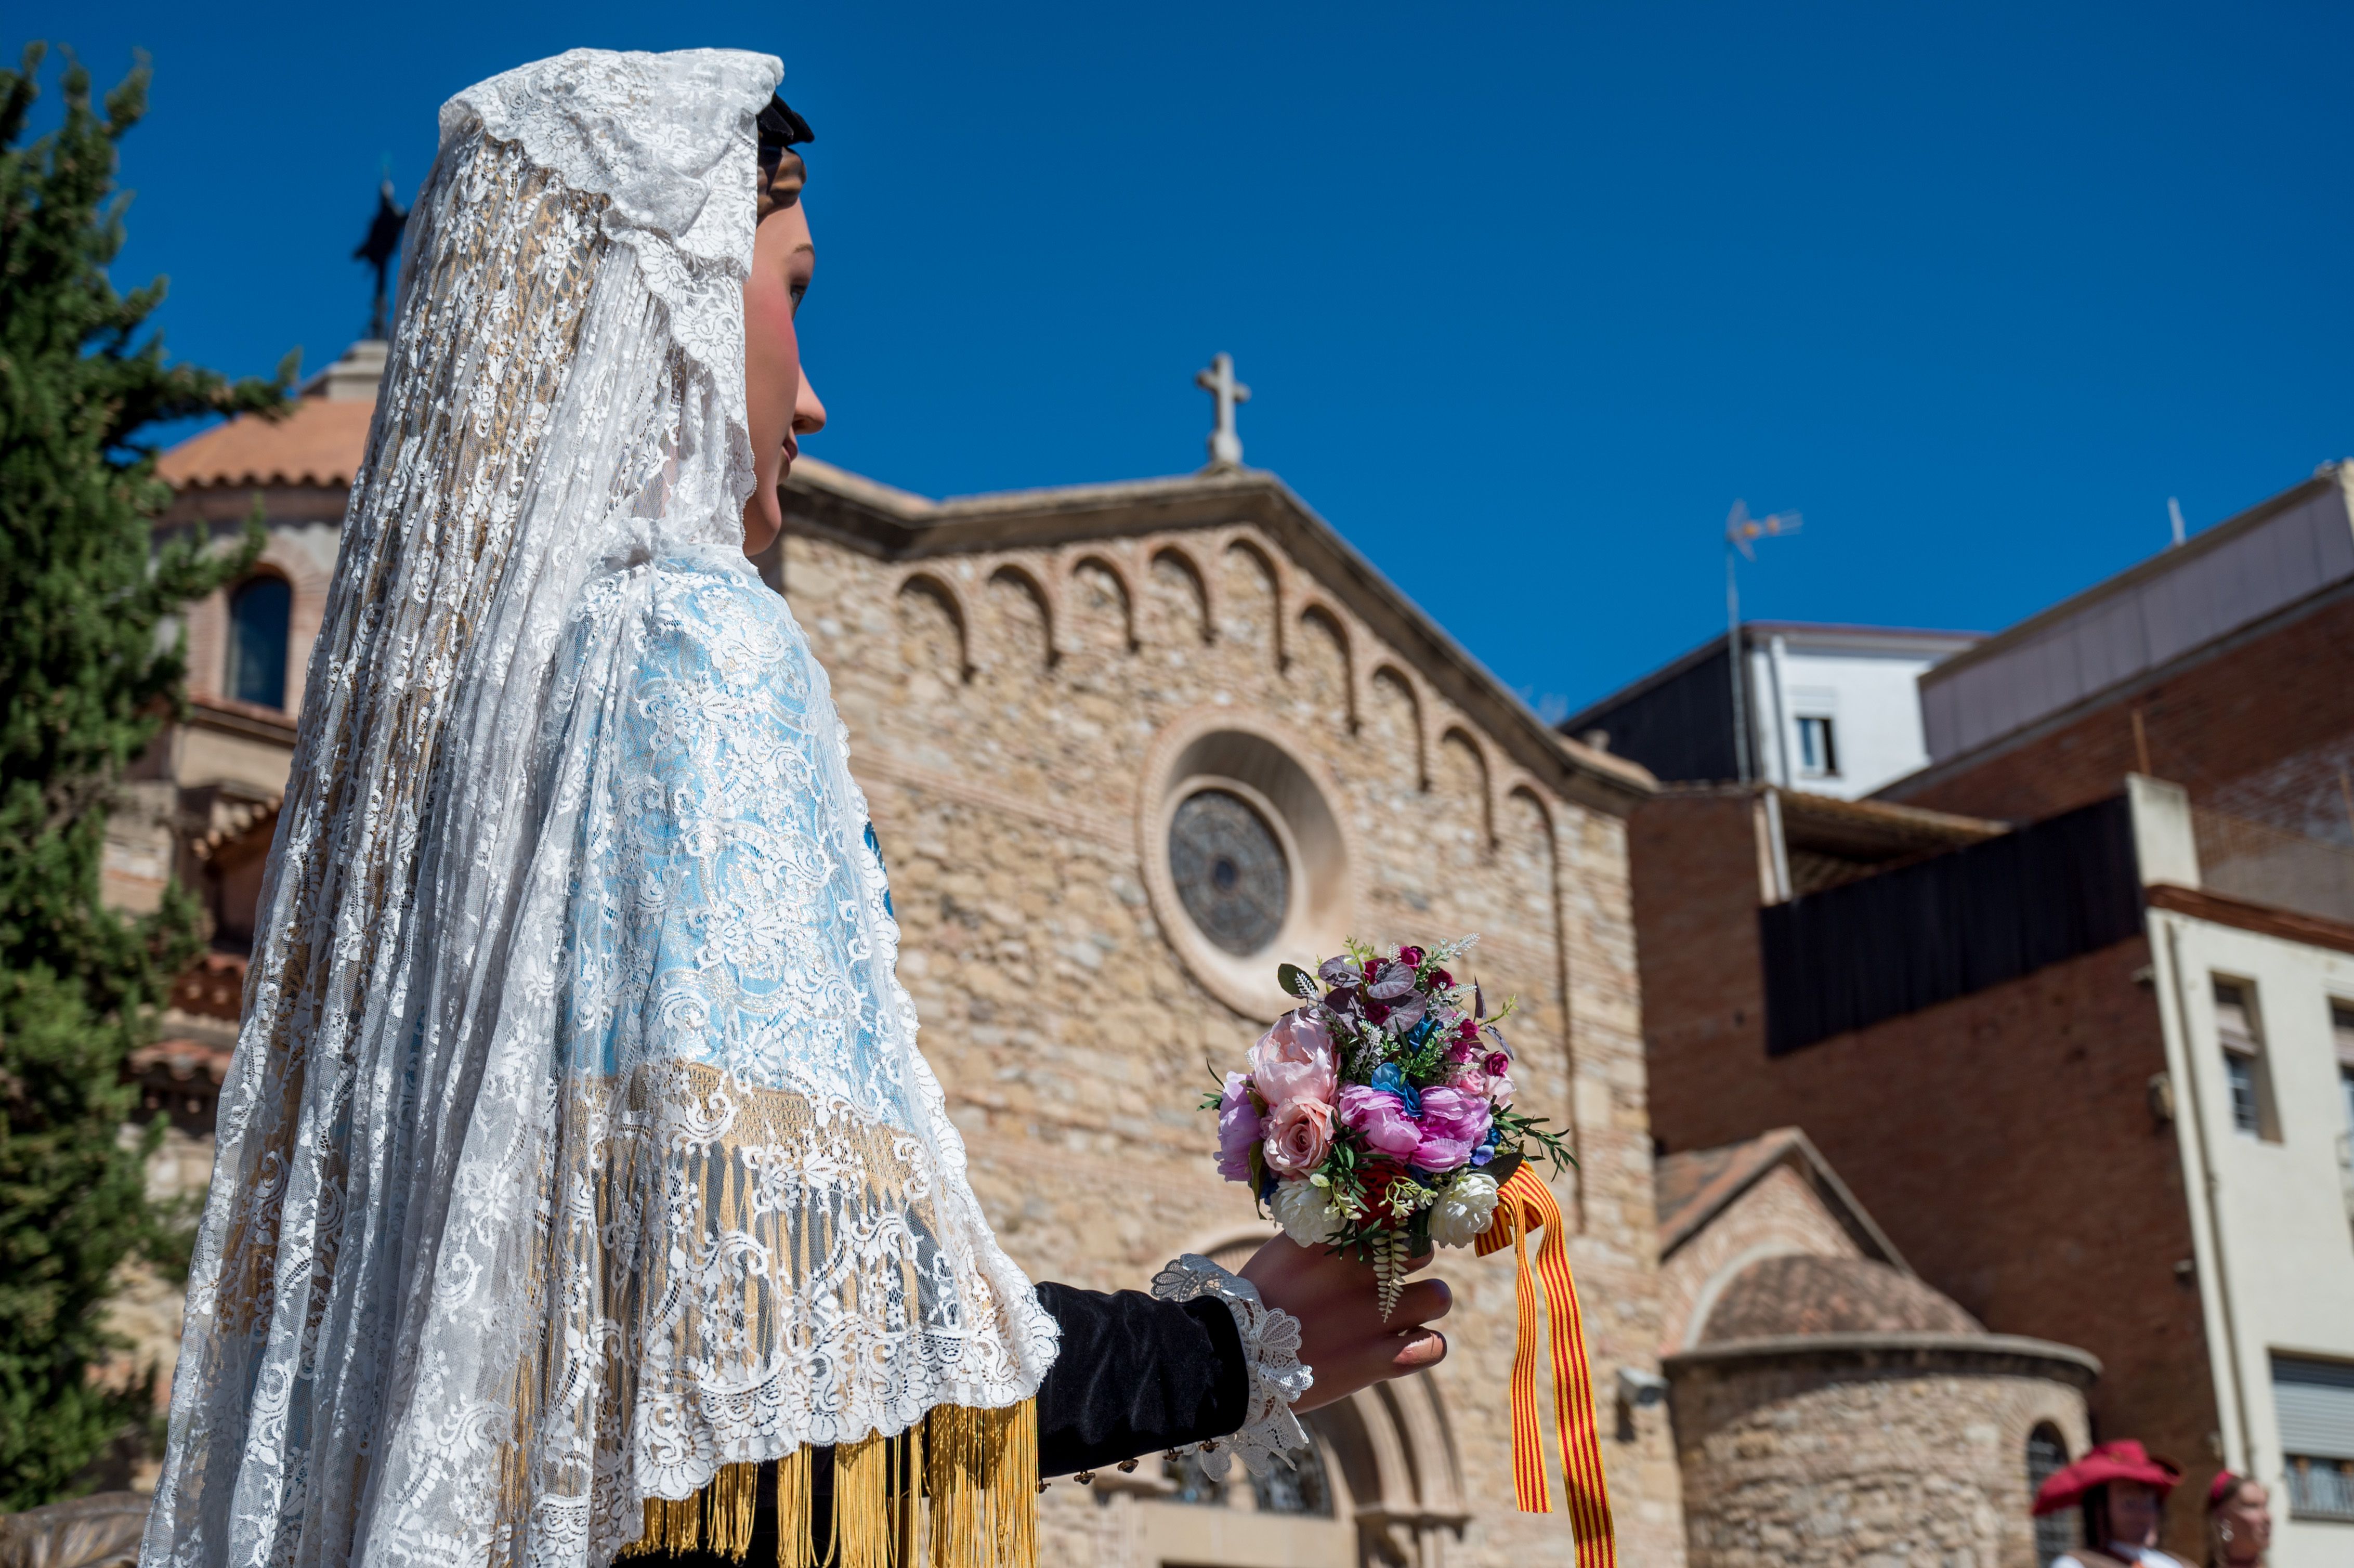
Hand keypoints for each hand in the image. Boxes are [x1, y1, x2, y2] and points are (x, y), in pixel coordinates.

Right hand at [1238, 1234, 1448, 1413]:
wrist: (1233, 1354)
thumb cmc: (1252, 1300)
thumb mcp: (1285, 1250)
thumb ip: (1323, 1231)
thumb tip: (1350, 1213)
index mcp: (1340, 1241)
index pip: (1395, 1214)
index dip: (1399, 1226)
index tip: (1390, 1236)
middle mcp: (1364, 1272)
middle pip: (1424, 1252)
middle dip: (1413, 1263)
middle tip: (1394, 1278)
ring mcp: (1376, 1316)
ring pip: (1439, 1297)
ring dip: (1427, 1303)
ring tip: (1405, 1313)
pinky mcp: (1378, 1359)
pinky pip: (1434, 1347)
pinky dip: (1427, 1346)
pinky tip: (1407, 1347)